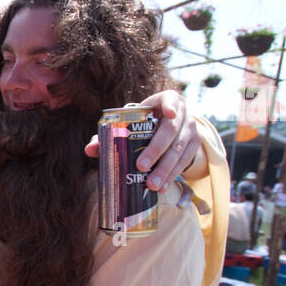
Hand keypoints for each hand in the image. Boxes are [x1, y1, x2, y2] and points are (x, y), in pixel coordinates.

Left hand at [82, 90, 198, 191]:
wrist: (168, 132)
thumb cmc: (142, 126)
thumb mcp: (130, 125)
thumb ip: (109, 135)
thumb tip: (90, 149)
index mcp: (164, 101)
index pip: (171, 98)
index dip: (171, 105)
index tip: (169, 114)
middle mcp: (181, 113)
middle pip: (171, 130)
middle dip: (156, 149)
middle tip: (141, 167)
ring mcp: (190, 130)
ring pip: (179, 149)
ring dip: (165, 168)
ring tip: (152, 185)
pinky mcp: (195, 146)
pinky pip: (185, 161)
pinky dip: (172, 175)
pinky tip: (162, 187)